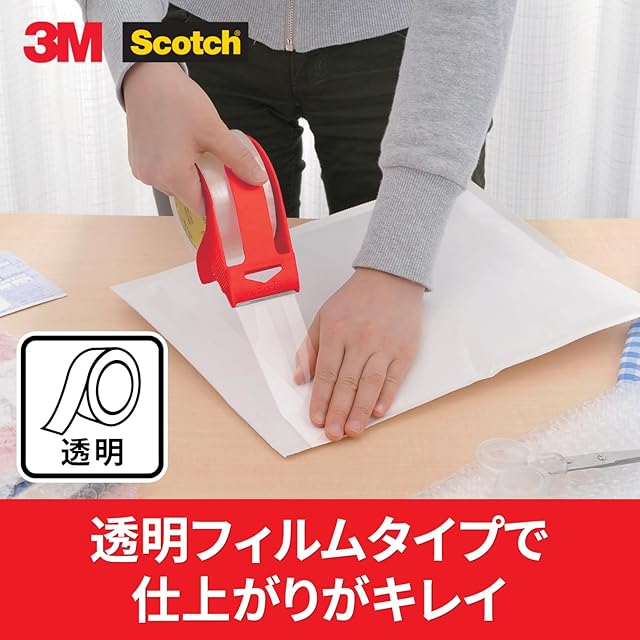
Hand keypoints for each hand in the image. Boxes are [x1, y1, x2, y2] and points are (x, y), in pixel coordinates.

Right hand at [122, 62, 266, 214]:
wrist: (146, 76)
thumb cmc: (175, 100)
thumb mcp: (214, 131)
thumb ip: (238, 159)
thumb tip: (257, 178)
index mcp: (171, 176)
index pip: (202, 207)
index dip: (219, 201)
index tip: (231, 190)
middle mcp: (153, 178)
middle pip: (189, 196)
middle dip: (206, 183)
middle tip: (215, 161)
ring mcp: (142, 170)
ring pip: (176, 185)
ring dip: (190, 174)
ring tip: (196, 150)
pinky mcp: (138, 162)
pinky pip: (163, 173)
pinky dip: (175, 166)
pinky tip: (181, 146)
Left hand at [295, 268, 423, 439]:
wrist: (391, 276)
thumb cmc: (355, 299)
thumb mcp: (324, 316)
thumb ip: (309, 348)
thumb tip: (300, 379)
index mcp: (337, 331)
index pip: (326, 372)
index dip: (320, 399)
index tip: (316, 420)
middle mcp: (361, 339)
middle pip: (347, 382)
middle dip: (338, 411)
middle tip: (333, 435)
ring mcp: (385, 345)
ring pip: (370, 383)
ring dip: (361, 410)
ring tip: (353, 432)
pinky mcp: (405, 349)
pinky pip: (395, 377)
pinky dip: (386, 396)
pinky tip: (377, 412)